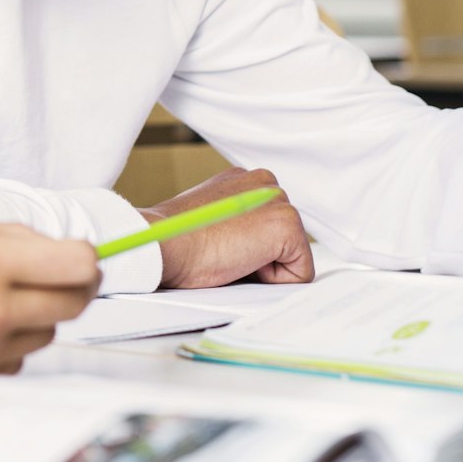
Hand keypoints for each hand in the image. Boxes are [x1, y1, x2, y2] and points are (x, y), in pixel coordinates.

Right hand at [0, 224, 99, 376]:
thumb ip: (2, 238)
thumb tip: (53, 246)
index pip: (78, 263)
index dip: (86, 259)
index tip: (79, 257)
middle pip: (73, 304)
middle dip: (67, 288)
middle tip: (45, 278)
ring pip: (42, 336)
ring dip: (28, 319)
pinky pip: (12, 365)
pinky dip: (1, 350)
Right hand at [140, 167, 312, 289]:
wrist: (163, 244)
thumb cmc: (175, 239)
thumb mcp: (209, 218)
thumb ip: (236, 220)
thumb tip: (251, 245)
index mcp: (246, 181)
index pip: (269, 225)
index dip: (248, 248)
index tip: (221, 245)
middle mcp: (265, 183)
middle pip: (286, 239)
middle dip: (261, 256)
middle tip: (224, 252)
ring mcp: (278, 201)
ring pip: (293, 255)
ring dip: (266, 266)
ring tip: (230, 255)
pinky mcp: (287, 225)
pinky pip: (300, 273)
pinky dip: (274, 281)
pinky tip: (241, 262)